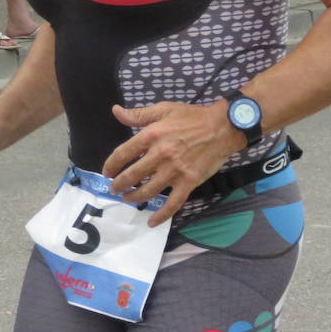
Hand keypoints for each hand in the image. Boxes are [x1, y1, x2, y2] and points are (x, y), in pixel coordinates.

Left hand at [102, 101, 240, 226]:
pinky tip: (151, 222)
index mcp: (151, 135)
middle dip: (119, 184)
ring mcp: (174, 171)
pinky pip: (172, 204)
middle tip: (114, 188)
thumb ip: (138, 114)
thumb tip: (116, 111)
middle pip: (132, 175)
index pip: (123, 154)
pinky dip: (161, 215)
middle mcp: (160, 155)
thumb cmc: (192, 117)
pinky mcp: (188, 182)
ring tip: (128, 198)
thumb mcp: (164, 109)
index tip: (107, 172)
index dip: (111, 165)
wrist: (222, 127)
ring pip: (148, 191)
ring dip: (134, 197)